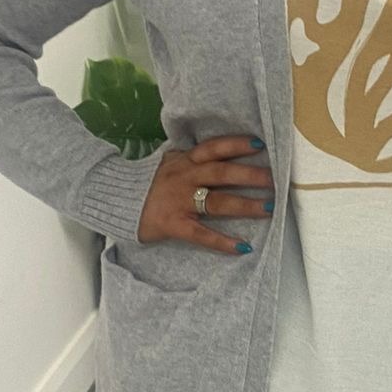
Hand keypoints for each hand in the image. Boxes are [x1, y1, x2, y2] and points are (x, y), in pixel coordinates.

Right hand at [137, 133, 272, 249]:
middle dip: (250, 176)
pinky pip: (202, 234)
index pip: (214, 148)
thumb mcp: (169, 163)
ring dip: (245, 205)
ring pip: (217, 201)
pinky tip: (242, 247)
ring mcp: (180, 201)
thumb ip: (192, 159)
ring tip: (268, 209)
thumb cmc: (148, 183)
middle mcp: (184, 177)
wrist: (115, 200)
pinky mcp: (174, 224)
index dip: (236, 145)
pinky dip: (223, 241)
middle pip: (222, 173)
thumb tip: (222, 153)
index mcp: (184, 160)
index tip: (260, 145)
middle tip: (275, 180)